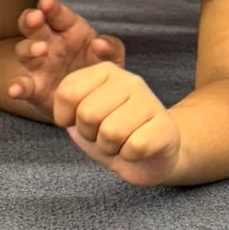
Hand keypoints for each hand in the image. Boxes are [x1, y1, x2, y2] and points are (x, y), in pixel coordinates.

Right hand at [7, 0, 125, 114]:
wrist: (92, 102)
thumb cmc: (99, 71)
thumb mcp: (112, 58)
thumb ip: (111, 48)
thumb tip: (99, 43)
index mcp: (69, 29)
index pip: (58, 14)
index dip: (51, 7)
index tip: (48, 2)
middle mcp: (49, 43)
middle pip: (33, 26)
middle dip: (31, 19)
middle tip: (36, 17)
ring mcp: (39, 65)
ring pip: (24, 51)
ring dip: (29, 48)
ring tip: (40, 50)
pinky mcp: (34, 89)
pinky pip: (22, 85)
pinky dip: (16, 87)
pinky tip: (14, 91)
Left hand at [54, 61, 182, 186]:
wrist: (151, 157)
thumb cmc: (112, 135)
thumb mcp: (80, 118)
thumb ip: (67, 106)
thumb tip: (64, 110)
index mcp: (105, 72)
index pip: (68, 93)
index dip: (66, 118)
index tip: (81, 122)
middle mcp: (129, 80)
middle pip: (87, 113)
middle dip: (90, 134)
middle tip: (104, 136)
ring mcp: (150, 101)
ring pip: (111, 132)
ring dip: (110, 147)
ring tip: (121, 143)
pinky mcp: (165, 126)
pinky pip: (134, 147)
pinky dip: (129, 156)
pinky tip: (136, 151)